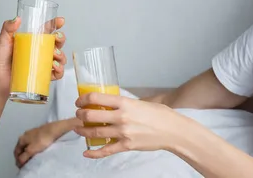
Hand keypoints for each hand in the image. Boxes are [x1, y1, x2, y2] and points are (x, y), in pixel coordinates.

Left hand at [0, 17, 66, 92]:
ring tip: (54, 55)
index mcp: (31, 41)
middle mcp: (38, 51)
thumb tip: (17, 19)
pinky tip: (55, 68)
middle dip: (61, 40)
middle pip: (56, 43)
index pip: (46, 30)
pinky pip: (56, 74)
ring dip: (61, 55)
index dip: (55, 24)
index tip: (60, 21)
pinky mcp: (42, 76)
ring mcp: (41, 64)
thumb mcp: (3, 42)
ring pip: (59, 58)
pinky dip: (59, 71)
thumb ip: (7, 29)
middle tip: (57, 39)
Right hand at [14, 123, 59, 167]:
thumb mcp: (31, 151)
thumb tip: (18, 163)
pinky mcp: (39, 132)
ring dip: (28, 152)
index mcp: (21, 139)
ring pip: (27, 145)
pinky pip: (33, 142)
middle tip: (26, 163)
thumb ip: (23, 157)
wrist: (54, 130)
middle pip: (21, 148)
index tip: (21, 166)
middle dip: (22, 156)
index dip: (17, 160)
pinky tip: (38, 150)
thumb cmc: (41, 140)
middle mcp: (25, 135)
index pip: (16, 152)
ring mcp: (32, 133)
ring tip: (32, 158)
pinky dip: (33, 148)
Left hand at [73, 93, 189, 157]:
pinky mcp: (126, 146)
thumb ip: (125, 103)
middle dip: (80, 115)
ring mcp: (123, 133)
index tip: (79, 102)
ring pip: (94, 133)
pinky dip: (93, 153)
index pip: (95, 98)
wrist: (173, 131)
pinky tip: (86, 152)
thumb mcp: (141, 102)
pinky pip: (105, 150)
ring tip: (78, 129)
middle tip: (78, 115)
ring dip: (82, 131)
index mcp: (124, 103)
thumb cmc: (160, 115)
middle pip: (90, 116)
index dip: (83, 99)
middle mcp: (121, 117)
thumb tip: (113, 102)